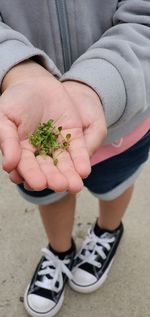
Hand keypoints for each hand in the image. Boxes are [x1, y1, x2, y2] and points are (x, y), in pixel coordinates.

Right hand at [0, 60, 105, 191]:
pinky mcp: (73, 136)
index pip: (27, 166)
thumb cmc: (15, 100)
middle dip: (54, 178)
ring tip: (75, 185)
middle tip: (60, 186)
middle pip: (48, 169)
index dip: (32, 175)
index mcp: (22, 151)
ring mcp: (58, 145)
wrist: (35, 83)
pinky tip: (85, 171)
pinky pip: (78, 150)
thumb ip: (7, 140)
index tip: (39, 184)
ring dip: (70, 175)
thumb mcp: (5, 117)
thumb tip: (9, 165)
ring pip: (64, 163)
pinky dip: (81, 160)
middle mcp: (41, 152)